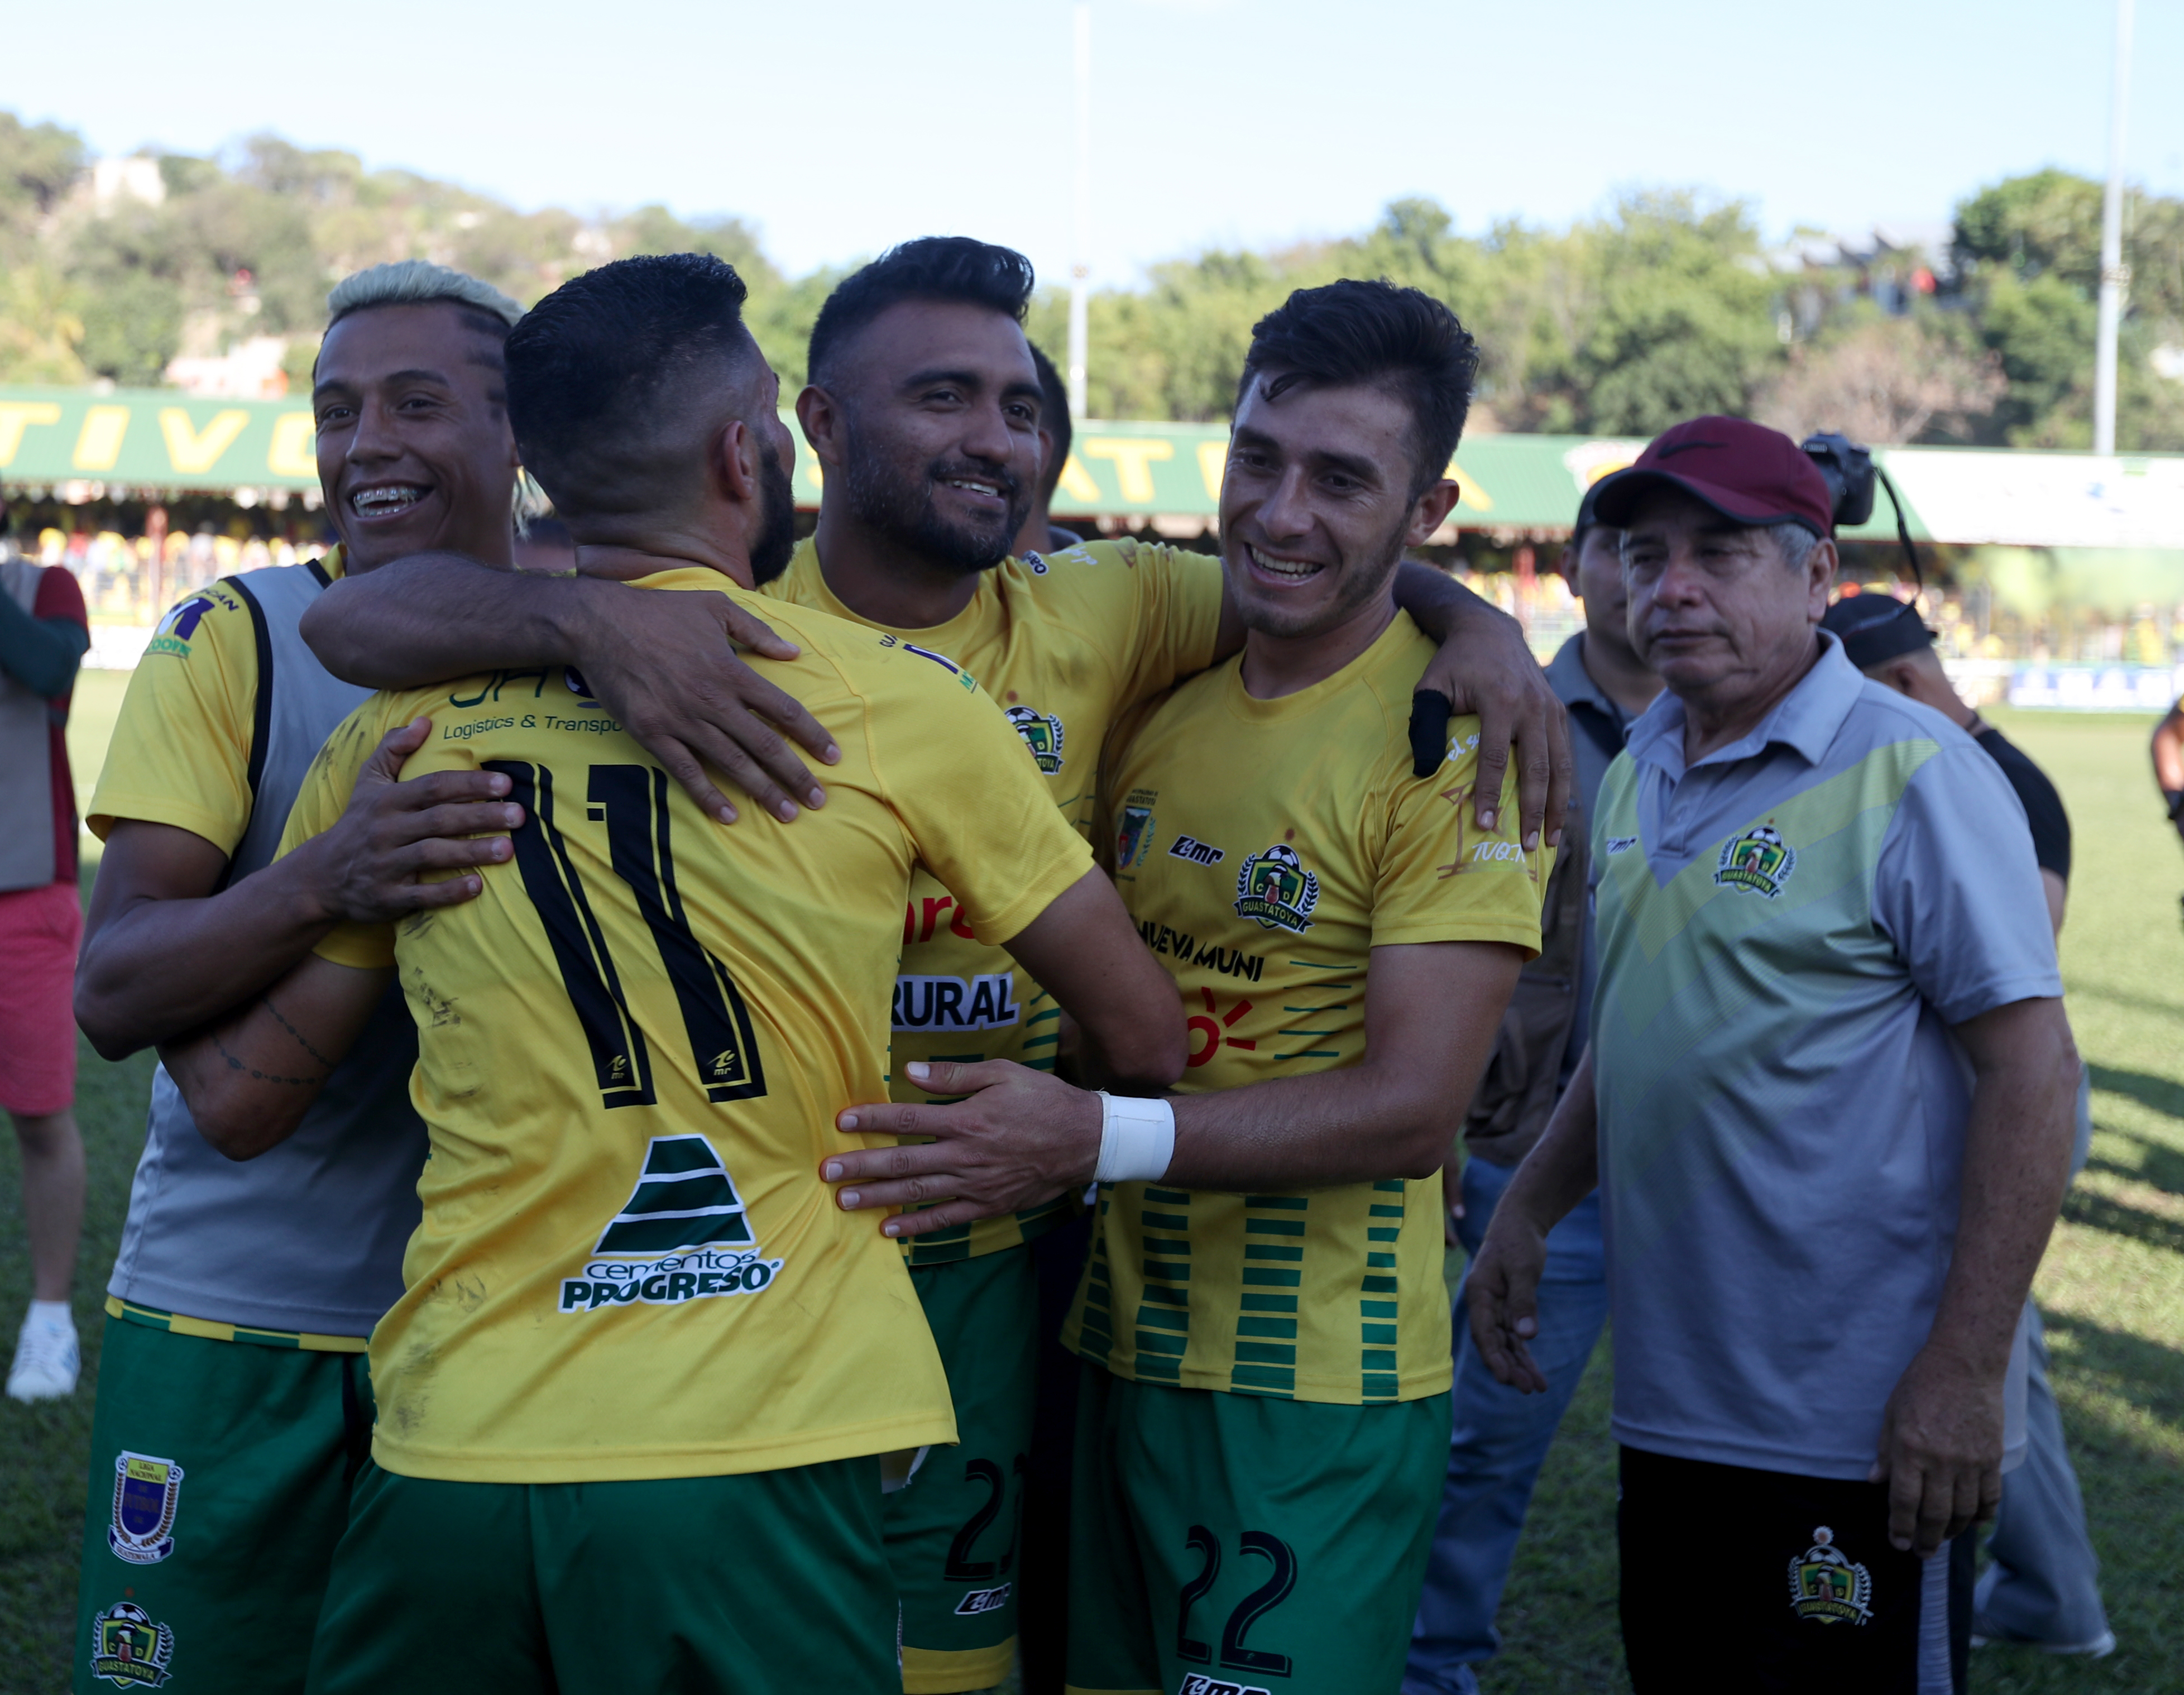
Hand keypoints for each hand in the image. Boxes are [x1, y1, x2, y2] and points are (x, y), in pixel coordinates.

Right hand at [304, 719, 523, 923]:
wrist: (321, 876)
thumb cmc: (358, 823)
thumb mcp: (368, 782)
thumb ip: (394, 749)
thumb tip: (425, 720)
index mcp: (387, 801)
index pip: (433, 787)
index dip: (468, 784)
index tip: (504, 783)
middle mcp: (386, 831)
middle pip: (439, 819)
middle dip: (480, 816)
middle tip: (519, 815)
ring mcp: (386, 865)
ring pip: (432, 855)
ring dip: (471, 852)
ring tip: (509, 850)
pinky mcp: (387, 897)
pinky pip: (421, 895)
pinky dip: (448, 892)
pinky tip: (478, 886)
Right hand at [571, 580, 839, 824]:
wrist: (600, 624)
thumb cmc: (660, 613)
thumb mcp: (715, 607)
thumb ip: (757, 631)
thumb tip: (793, 654)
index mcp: (732, 671)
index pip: (784, 710)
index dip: (812, 736)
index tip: (833, 757)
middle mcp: (713, 701)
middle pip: (765, 745)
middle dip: (795, 775)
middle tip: (818, 800)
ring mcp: (682, 720)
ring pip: (732, 763)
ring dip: (762, 791)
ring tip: (788, 813)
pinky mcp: (653, 734)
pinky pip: (686, 771)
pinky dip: (707, 795)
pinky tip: (728, 815)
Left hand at [822, 1059, 1101, 1237]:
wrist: (1086, 1141)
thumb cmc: (1044, 1101)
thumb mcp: (1003, 1074)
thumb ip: (954, 1075)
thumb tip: (910, 1072)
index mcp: (966, 1120)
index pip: (907, 1119)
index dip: (872, 1119)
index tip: (842, 1121)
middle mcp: (964, 1156)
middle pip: (902, 1162)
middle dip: (861, 1165)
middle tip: (826, 1171)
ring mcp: (975, 1185)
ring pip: (917, 1194)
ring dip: (877, 1198)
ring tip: (844, 1200)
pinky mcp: (987, 1206)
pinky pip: (945, 1220)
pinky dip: (916, 1227)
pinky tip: (888, 1231)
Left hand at [1418, 604, 1573, 848]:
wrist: (1489, 631)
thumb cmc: (1454, 664)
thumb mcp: (1431, 687)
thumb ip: (1425, 726)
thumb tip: (1424, 771)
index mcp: (1500, 701)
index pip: (1496, 758)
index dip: (1490, 794)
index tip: (1485, 825)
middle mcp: (1533, 707)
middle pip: (1537, 769)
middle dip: (1532, 811)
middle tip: (1524, 846)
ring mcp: (1551, 710)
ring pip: (1560, 767)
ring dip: (1557, 807)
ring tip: (1549, 841)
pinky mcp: (1560, 713)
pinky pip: (1566, 756)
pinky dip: (1564, 787)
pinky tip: (1558, 814)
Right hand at [1464, 1203, 1549, 1393]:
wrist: (1520, 1223)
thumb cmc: (1517, 1241)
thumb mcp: (1522, 1268)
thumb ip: (1523, 1301)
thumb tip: (1528, 1336)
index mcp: (1479, 1293)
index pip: (1483, 1332)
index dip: (1492, 1356)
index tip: (1504, 1378)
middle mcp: (1484, 1304)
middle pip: (1495, 1342)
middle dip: (1510, 1367)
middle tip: (1528, 1389)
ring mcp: (1496, 1308)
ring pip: (1506, 1343)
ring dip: (1519, 1365)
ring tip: (1538, 1388)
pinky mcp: (1510, 1308)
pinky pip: (1516, 1336)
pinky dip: (1525, 1353)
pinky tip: (1536, 1372)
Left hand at [1868, 1345, 2005, 1556]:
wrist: (1964, 1365)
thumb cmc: (1921, 1385)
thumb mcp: (1891, 1413)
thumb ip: (1885, 1451)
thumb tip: (1874, 1481)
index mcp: (1910, 1450)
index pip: (1904, 1501)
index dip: (1900, 1527)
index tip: (1897, 1543)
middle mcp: (1941, 1461)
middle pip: (1935, 1514)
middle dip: (1926, 1539)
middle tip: (1921, 1552)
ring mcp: (1970, 1462)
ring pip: (1964, 1512)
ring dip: (1953, 1532)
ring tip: (1943, 1540)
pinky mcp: (1992, 1458)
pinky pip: (1990, 1498)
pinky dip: (1982, 1515)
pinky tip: (1973, 1523)